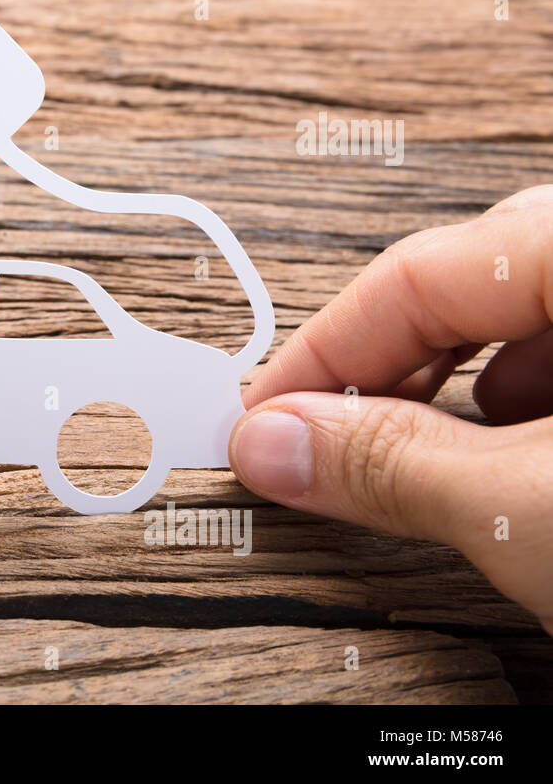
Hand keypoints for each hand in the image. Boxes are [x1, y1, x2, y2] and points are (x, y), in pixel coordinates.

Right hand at [231, 185, 552, 631]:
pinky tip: (528, 451)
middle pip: (477, 278)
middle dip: (389, 364)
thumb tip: (273, 441)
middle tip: (320, 437)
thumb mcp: (530, 510)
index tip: (258, 417)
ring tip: (426, 448)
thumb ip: (391, 464)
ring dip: (467, 381)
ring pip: (540, 308)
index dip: (319, 352)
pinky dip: (538, 397)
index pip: (416, 273)